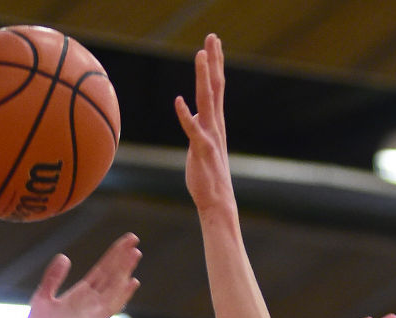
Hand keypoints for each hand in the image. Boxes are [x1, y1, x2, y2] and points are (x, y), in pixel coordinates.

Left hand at [23, 232, 140, 317]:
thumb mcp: (43, 297)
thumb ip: (53, 278)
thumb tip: (64, 257)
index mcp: (80, 296)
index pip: (101, 271)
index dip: (112, 255)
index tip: (125, 240)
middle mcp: (90, 303)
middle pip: (110, 275)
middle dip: (122, 257)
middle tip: (134, 238)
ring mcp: (92, 313)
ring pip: (113, 287)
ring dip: (124, 270)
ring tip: (135, 252)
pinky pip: (110, 306)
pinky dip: (121, 294)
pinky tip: (131, 281)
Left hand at [174, 34, 234, 216]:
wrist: (217, 202)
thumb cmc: (207, 177)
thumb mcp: (201, 146)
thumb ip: (198, 127)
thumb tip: (193, 113)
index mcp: (215, 123)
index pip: (216, 88)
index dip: (215, 65)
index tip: (213, 43)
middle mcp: (215, 125)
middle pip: (215, 86)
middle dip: (213, 61)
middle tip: (212, 37)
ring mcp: (210, 137)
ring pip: (207, 101)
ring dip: (203, 77)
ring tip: (200, 54)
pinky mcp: (202, 151)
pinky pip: (192, 130)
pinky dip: (185, 115)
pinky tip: (178, 101)